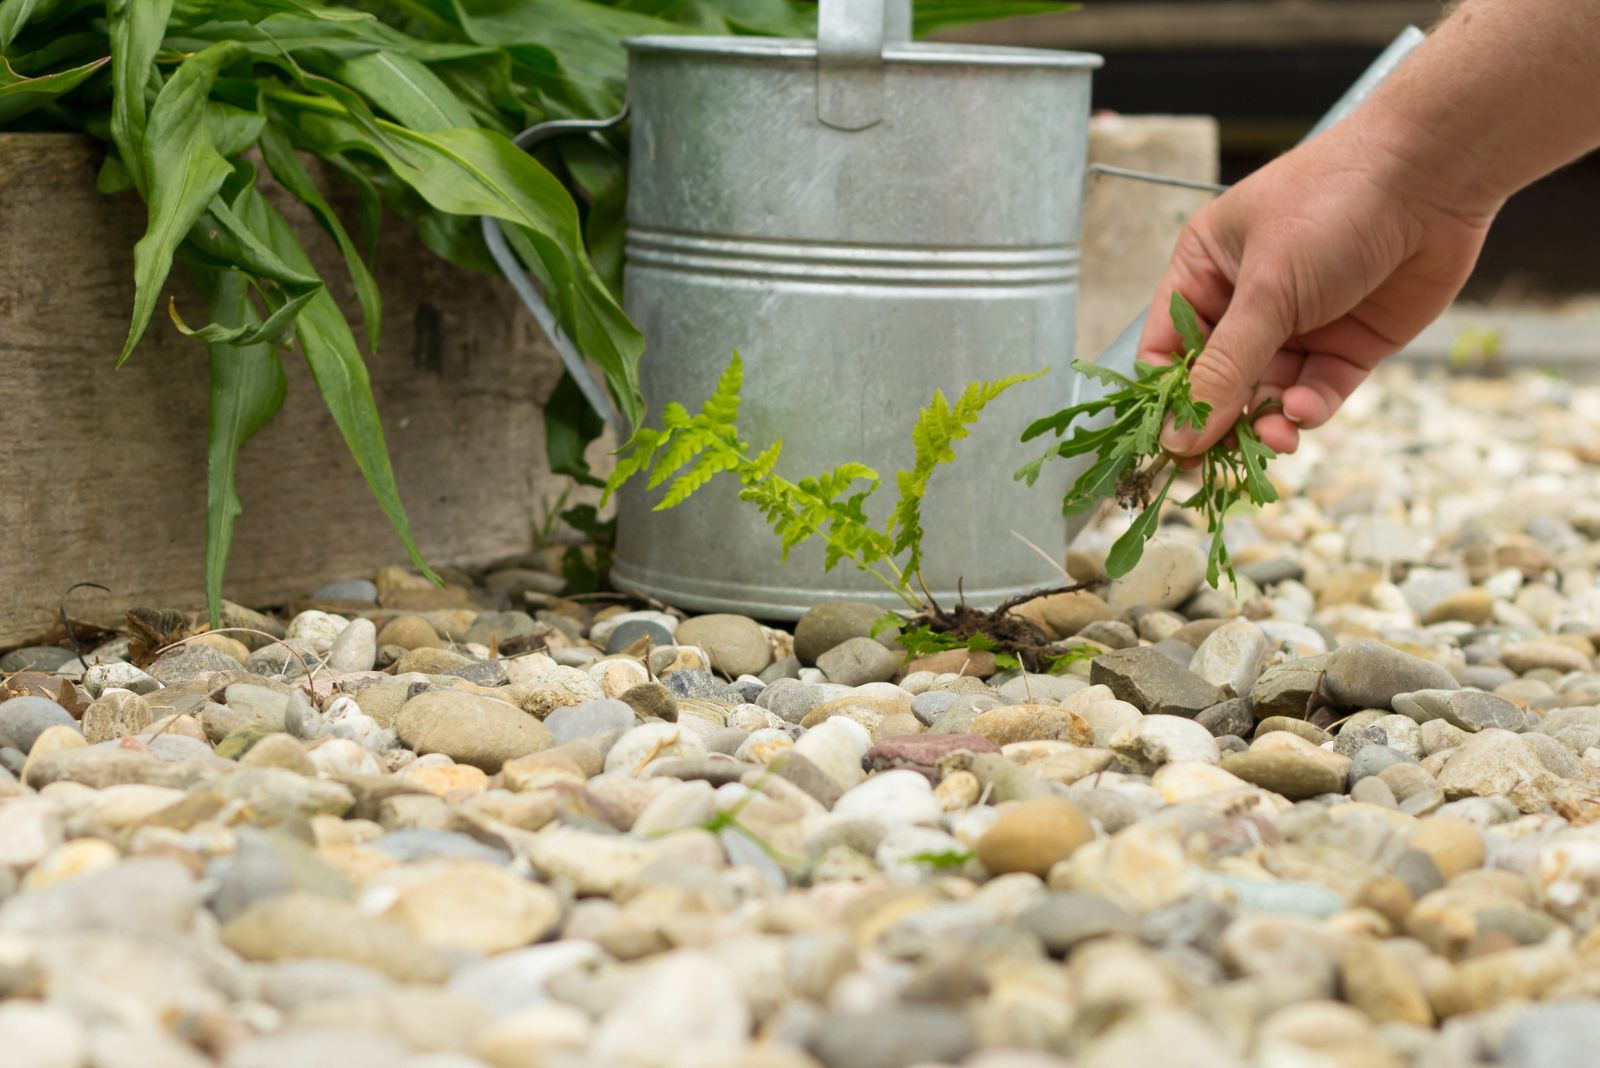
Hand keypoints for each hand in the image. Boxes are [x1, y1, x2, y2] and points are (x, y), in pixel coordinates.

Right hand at [1137, 118, 1495, 456]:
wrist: (1434, 175)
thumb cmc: (1332, 204)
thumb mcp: (1266, 289)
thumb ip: (1224, 369)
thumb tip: (1177, 437)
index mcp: (1205, 272)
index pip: (1167, 351)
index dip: (1165, 400)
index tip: (1168, 445)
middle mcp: (1246, 302)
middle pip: (1216, 383)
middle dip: (1218, 422)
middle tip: (1215, 468)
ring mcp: (1298, 325)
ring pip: (1266, 396)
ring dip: (1266, 423)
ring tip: (1276, 439)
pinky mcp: (1347, 344)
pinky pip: (1316, 391)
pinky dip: (1309, 408)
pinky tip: (1306, 412)